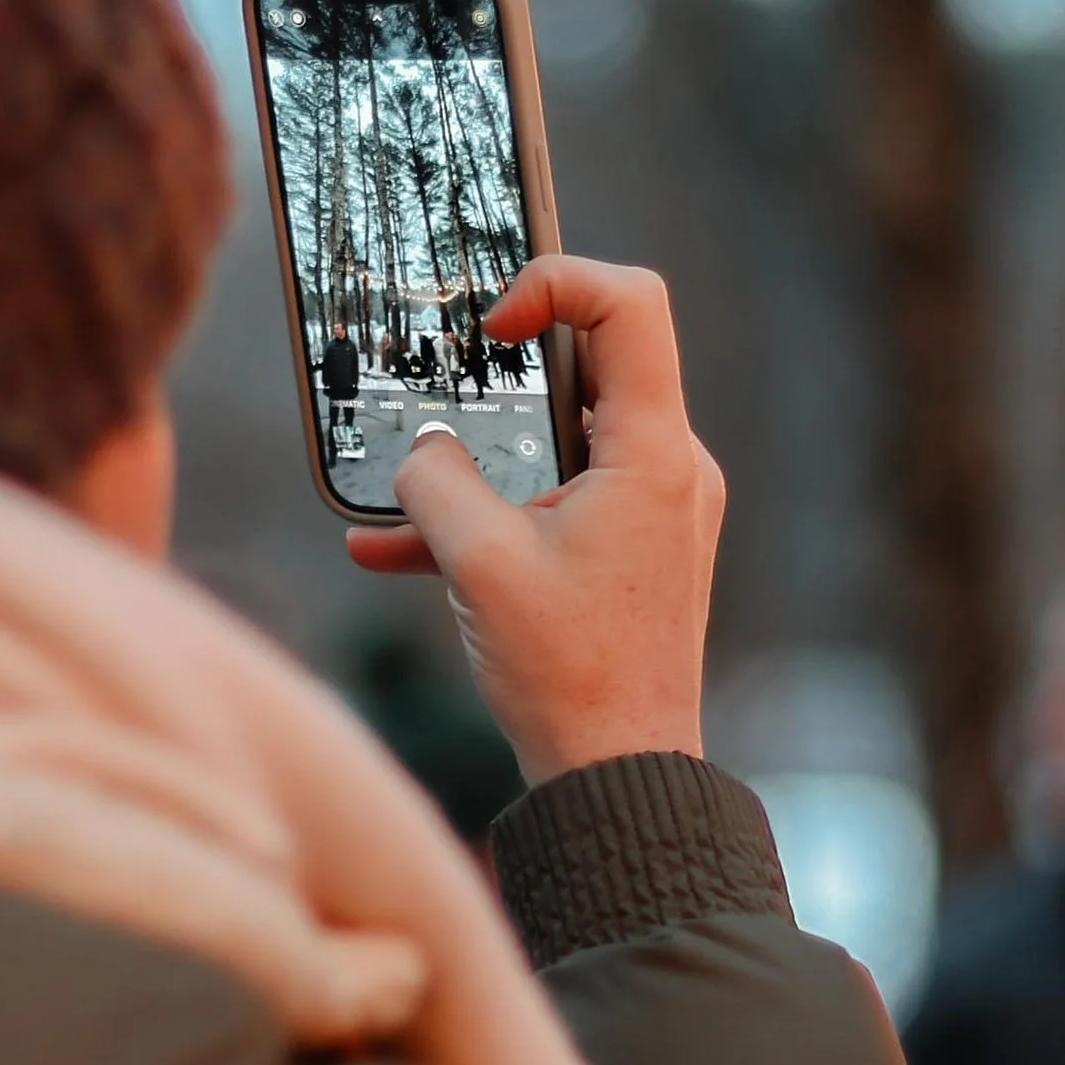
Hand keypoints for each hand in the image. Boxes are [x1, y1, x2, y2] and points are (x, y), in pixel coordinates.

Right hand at [347, 257, 723, 785]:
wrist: (621, 781)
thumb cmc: (568, 676)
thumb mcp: (476, 562)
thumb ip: (434, 482)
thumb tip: (423, 451)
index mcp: (652, 455)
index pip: (631, 304)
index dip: (558, 284)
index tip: (495, 327)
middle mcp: (670, 471)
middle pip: (594, 370)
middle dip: (506, 377)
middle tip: (448, 379)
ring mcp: (657, 514)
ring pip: (562, 447)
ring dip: (480, 466)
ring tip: (401, 500)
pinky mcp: (635, 555)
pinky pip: (559, 507)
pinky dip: (493, 518)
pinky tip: (393, 553)